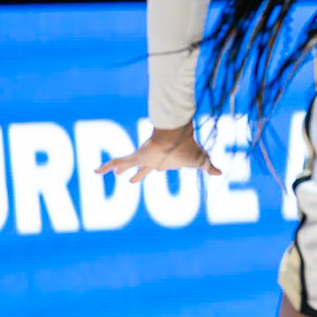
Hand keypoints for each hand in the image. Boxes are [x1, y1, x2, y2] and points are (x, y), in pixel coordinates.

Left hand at [97, 124, 219, 182]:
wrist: (176, 137)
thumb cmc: (187, 147)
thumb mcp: (200, 160)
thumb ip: (208, 167)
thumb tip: (220, 171)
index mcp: (165, 161)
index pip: (159, 167)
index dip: (157, 170)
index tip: (157, 171)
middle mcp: (152, 159)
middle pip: (142, 168)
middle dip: (137, 174)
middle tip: (127, 179)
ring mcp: (142, 157)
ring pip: (126, 164)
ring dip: (117, 168)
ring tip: (107, 173)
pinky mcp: (136, 157)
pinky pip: (118, 161)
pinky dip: (106, 166)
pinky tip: (95, 171)